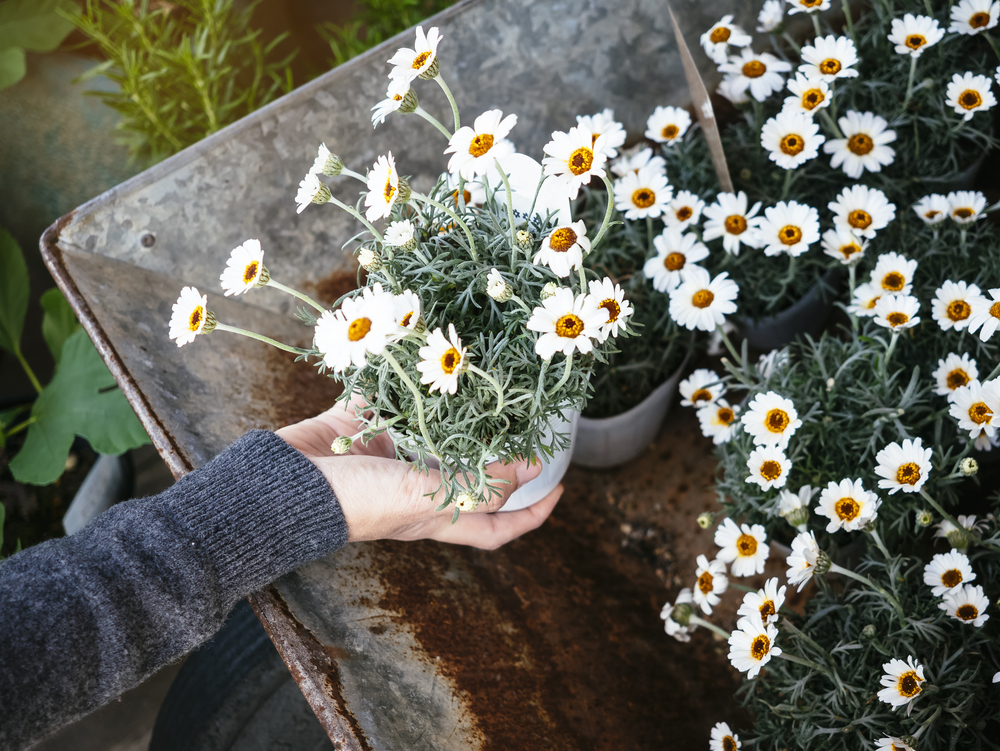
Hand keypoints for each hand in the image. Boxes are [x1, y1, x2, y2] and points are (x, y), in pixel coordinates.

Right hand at [276, 397, 562, 548]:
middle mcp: (416, 486)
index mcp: (434, 514)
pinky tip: (424, 350)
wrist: (281, 485)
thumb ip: (476, 482)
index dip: (533, 515)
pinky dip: (406, 377)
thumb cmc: (353, 500)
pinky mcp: (361, 423)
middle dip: (499, 448)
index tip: (561, 486)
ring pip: (436, 429)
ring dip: (459, 406)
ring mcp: (388, 453)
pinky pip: (391, 397)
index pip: (496, 527)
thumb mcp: (423, 495)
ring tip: (485, 377)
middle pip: (471, 472)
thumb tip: (531, 468)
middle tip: (526, 415)